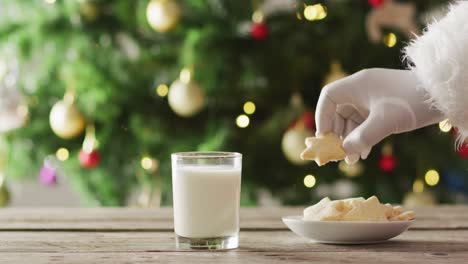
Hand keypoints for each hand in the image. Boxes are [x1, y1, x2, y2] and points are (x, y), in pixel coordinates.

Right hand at [315, 68, 443, 163]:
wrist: (444, 96)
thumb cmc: (412, 102)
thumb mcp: (385, 122)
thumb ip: (362, 138)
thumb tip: (344, 151)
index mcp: (357, 84)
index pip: (328, 97)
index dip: (322, 117)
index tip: (324, 137)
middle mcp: (361, 89)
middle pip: (338, 111)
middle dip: (337, 133)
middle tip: (338, 153)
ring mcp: (372, 98)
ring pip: (351, 119)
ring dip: (350, 139)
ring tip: (352, 159)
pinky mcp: (382, 106)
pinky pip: (364, 122)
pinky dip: (361, 137)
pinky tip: (363, 153)